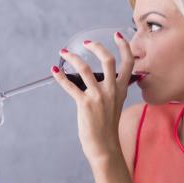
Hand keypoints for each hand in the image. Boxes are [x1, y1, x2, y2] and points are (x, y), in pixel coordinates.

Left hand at [52, 32, 133, 165]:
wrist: (105, 146)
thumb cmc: (107, 127)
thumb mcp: (116, 105)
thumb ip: (113, 92)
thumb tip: (104, 81)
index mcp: (121, 90)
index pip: (128, 63)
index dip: (124, 47)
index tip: (117, 36)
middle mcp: (111, 90)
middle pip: (108, 60)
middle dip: (97, 47)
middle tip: (86, 43)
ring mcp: (98, 96)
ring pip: (85, 69)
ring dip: (73, 58)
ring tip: (64, 53)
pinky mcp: (85, 104)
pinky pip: (70, 85)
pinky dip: (61, 77)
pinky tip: (55, 71)